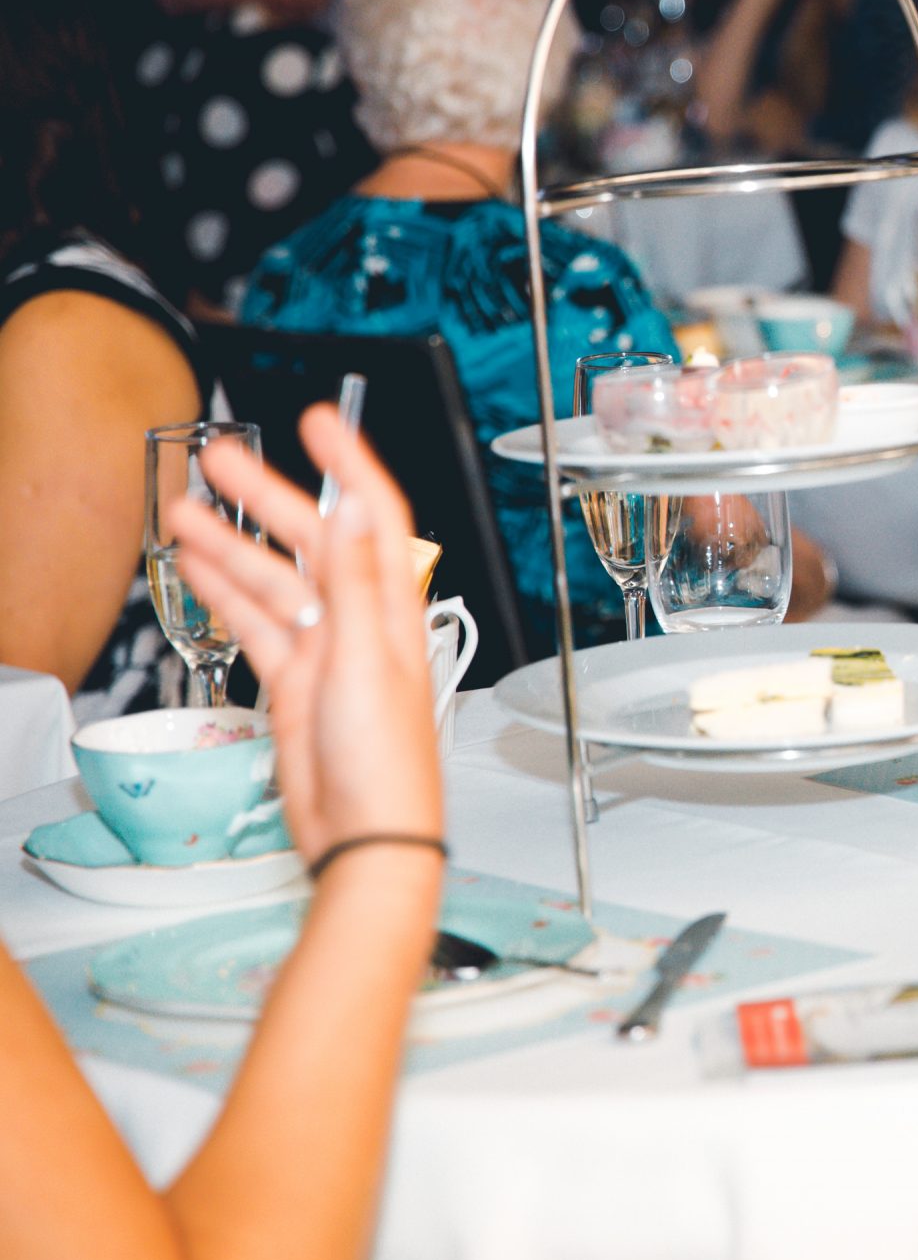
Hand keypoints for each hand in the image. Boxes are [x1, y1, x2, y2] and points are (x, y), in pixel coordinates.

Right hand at [169, 408, 442, 860]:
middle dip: (268, 497)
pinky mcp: (295, 685)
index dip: (349, 464)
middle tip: (221, 458)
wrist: (367, 837)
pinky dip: (228, 596)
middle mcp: (361, 623)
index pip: (375, 516)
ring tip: (183, 510)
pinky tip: (198, 570)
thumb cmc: (386, 764)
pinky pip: (257, 627)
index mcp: (393, 609)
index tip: (320, 422)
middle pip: (311, 542)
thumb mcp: (367, 662)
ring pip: (272, 583)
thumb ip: (358, 587)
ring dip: (231, 546)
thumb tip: (358, 514)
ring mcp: (325, 653)